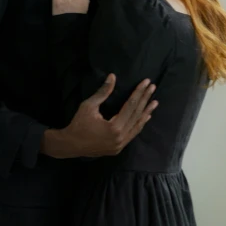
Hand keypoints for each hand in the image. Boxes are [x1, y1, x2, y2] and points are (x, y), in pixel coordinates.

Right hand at [41, 75, 157, 157]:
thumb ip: (103, 92)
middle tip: (153, 87)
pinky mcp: (118, 148)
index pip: (131, 105)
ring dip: (146, 113)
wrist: (70, 145)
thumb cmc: (78, 123)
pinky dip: (139, 125)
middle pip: (136, 115)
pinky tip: (145, 117)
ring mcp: (120, 145)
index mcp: (114, 128)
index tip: (146, 82)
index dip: (139, 92)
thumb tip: (112, 76)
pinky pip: (132, 134)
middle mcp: (120, 138)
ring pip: (137, 126)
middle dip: (145, 100)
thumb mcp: (89, 105)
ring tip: (154, 102)